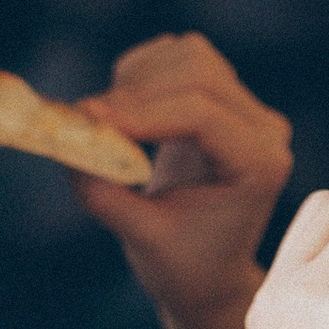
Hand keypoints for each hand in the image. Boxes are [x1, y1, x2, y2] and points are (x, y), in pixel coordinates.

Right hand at [74, 35, 295, 328]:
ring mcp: (247, 108)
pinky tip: (122, 111)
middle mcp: (263, 128)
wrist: (208, 274)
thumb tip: (66, 143)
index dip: (141, 111)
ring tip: (101, 120)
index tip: (88, 120)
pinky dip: (141, 74)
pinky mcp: (222, 96)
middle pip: (197, 71)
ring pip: (188, 55)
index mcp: (260, 165)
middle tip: (83, 119)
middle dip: (134, 91)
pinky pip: (178, 58)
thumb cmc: (183, 266)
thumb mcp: (142, 239)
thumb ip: (104, 193)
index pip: (202, 113)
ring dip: (136, 78)